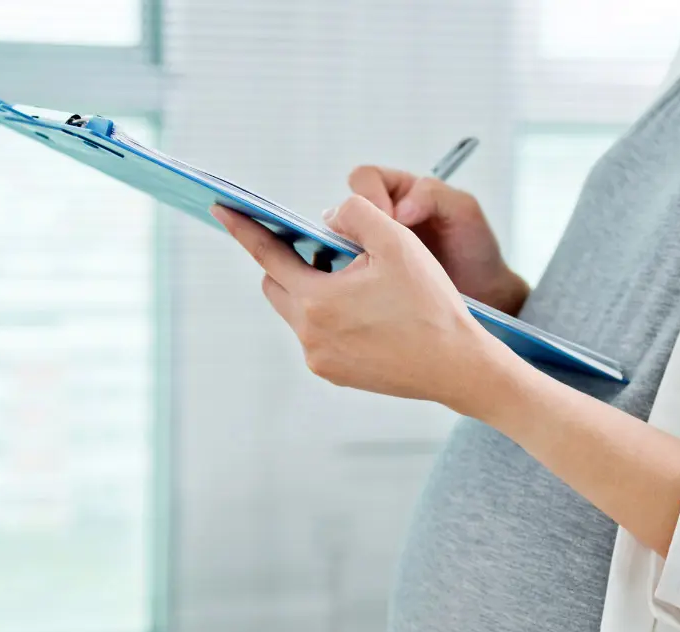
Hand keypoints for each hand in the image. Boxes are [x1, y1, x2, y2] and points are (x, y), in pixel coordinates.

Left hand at [210, 196, 516, 411]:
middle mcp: (310, 335)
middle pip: (278, 284)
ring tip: (357, 280)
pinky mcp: (336, 374)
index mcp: (317, 300)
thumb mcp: (396, 242)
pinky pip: (318, 335)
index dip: (244, 227)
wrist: (459, 366)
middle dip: (292, 261)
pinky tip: (368, 310)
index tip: (220, 209)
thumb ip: (354, 215)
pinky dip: (330, 315)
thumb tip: (325, 219)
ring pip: (298, 310)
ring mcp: (321, 360)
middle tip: (326, 247)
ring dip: (314, 289)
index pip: (267, 255)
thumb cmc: (431, 303)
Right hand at [348, 165, 529, 314]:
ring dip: (350, 252)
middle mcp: (381, 216)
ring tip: (370, 268)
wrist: (485, 293)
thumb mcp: (464, 210)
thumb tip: (398, 210)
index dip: (370, 195)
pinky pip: (349, 269)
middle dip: (355, 225)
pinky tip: (369, 284)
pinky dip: (352, 274)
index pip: (366, 178)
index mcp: (400, 190)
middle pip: (345, 208)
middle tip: (373, 246)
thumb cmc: (476, 246)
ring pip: (341, 240)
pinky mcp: (370, 276)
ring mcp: (373, 247)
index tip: (388, 218)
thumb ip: (434, 195)